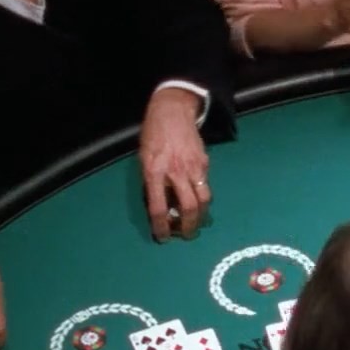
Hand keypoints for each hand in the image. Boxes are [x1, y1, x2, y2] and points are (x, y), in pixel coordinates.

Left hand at [140, 88, 208, 240]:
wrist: (172, 112)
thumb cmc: (152, 136)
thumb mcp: (143, 159)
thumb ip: (150, 183)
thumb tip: (158, 206)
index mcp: (154, 172)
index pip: (159, 208)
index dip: (161, 227)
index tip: (162, 237)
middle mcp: (176, 172)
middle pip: (188, 207)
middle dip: (188, 227)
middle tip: (186, 235)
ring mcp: (194, 167)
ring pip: (204, 199)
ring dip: (201, 216)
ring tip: (196, 222)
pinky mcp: (205, 163)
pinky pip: (205, 185)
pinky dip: (202, 196)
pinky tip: (197, 199)